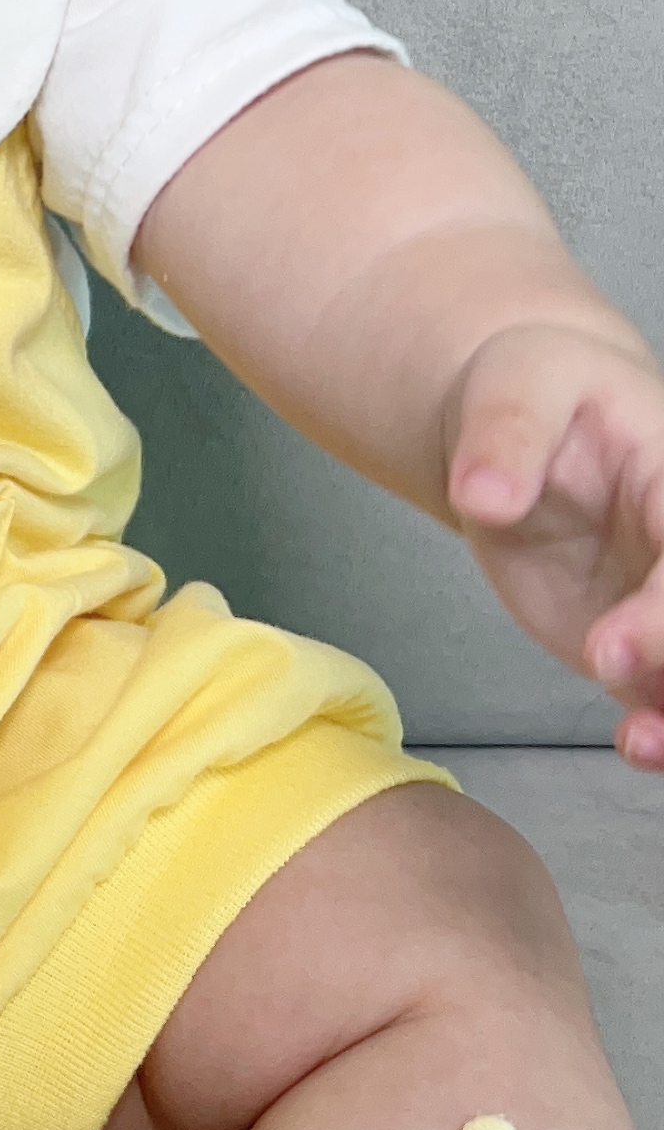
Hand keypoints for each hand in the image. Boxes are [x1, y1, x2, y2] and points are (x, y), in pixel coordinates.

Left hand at [445, 324, 663, 768]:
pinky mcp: (639, 642)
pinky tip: (634, 745)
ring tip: (636, 744)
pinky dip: (662, 728)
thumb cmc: (531, 388)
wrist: (515, 422)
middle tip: (619, 694)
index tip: (603, 648)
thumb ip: (505, 435)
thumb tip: (483, 493)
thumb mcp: (518, 384)